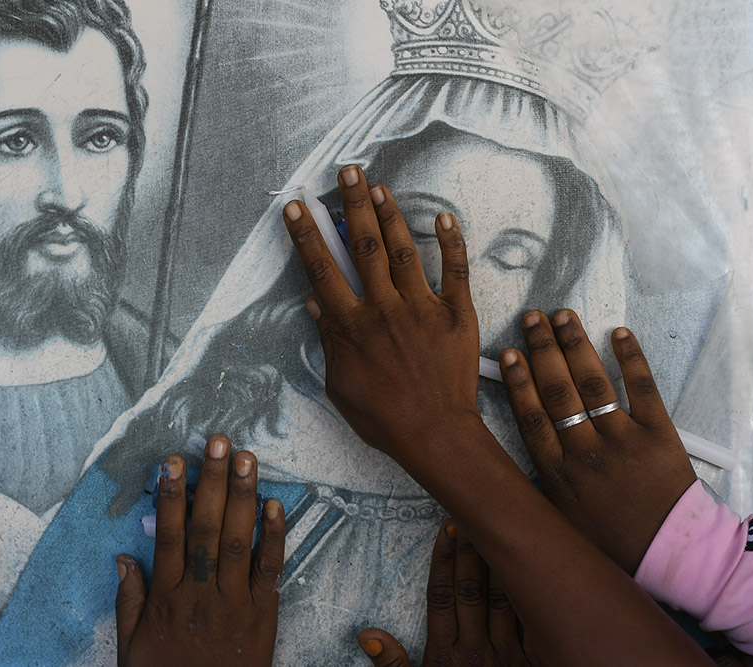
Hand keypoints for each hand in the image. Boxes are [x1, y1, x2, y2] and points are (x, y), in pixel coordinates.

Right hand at [114, 434, 285, 666]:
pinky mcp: (264, 613)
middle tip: (218, 442)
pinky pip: (270, 570)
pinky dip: (274, 536)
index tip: (174, 460)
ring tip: (247, 459)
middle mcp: (200, 592)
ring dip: (243, 497)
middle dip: (212, 481)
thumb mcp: (132, 645)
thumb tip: (123, 557)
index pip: (169, 534)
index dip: (171, 494)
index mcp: (167, 596)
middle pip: (206, 527)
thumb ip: (129, 599)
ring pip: (238, 541)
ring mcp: (234, 601)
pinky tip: (275, 505)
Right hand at [282, 165, 482, 463]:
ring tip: (379, 185)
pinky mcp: (456, 314)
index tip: (297, 206)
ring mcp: (421, 308)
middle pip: (363, 246)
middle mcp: (383, 308)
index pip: (323, 269)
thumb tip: (318, 306)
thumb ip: (329, 342)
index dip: (307, 234)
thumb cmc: (384, 417)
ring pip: (403, 250)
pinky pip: (454, 270)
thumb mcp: (340, 385)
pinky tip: (444, 216)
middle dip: (352, 204)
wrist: (435, 434)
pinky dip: (450, 242)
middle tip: (347, 172)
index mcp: (351, 326)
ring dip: (390, 214)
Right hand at [357, 520, 532, 666]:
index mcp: (445, 657)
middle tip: (473, 515)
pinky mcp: (534, 664)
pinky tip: (535, 569)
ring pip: (505, 600)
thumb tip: (366, 634)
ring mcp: (507, 658)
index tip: (446, 531)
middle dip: (472, 551)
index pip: (441, 598)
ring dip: (503, 564)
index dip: (444, 562)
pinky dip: (532, 594)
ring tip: (503, 530)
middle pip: (472, 591)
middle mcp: (476, 653)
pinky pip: (533, 623)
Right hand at [500, 309, 696, 572]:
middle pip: (558, 391)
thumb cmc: (609, 538)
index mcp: (558, 474)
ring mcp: (623, 440)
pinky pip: (643, 388)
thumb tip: (508, 454)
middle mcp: (585, 452)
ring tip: (564, 316)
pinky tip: (618, 333)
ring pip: (594, 384)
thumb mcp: (559, 517)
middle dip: (543, 350)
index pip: (531, 417)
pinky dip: (630, 358)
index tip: (508, 352)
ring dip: (576, 345)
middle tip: (532, 318)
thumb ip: (536, 483)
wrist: (668, 552)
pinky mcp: (658, 434)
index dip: (518, 381)